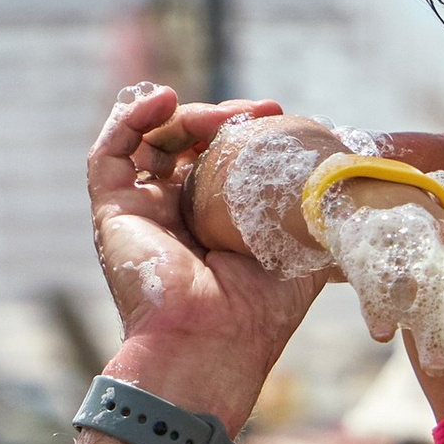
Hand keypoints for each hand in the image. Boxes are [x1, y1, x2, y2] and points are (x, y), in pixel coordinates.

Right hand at [85, 84, 317, 424]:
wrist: (212, 344)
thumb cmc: (258, 313)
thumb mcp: (302, 253)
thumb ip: (310, 213)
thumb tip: (335, 177)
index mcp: (214, 227)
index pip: (220, 163)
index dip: (244, 133)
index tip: (278, 115)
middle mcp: (174, 217)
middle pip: (186, 145)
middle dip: (220, 119)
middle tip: (256, 112)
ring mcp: (141, 212)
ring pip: (149, 141)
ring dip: (183, 116)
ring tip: (220, 115)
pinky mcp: (113, 211)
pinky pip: (108, 152)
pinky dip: (130, 117)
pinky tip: (163, 99)